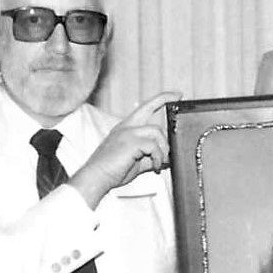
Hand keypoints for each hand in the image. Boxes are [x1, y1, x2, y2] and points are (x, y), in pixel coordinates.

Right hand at [68, 91, 180, 207]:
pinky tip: (155, 166)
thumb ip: (150, 156)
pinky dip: (158, 158)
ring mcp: (128, 132)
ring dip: (163, 149)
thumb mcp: (135, 161)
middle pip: (149, 109)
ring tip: (159, 162)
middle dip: (164, 106)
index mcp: (125, 128)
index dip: (161, 99)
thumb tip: (165, 158)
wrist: (96, 178)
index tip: (176, 95)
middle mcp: (126, 126)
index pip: (145, 107)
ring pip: (156, 131)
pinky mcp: (131, 142)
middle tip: (176, 110)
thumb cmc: (111, 171)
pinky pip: (154, 146)